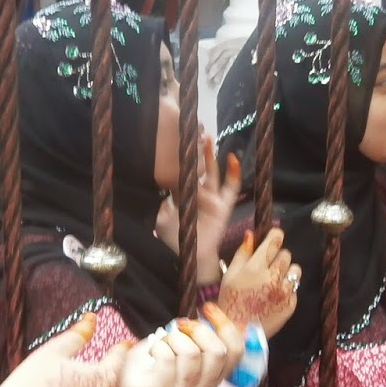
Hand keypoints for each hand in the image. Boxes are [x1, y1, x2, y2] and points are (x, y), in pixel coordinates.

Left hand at [116, 304, 244, 386]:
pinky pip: (167, 356)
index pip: (236, 351)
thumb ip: (202, 338)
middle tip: (180, 326)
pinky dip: (158, 345)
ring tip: (164, 341)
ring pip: (191, 353)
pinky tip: (153, 350)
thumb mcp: (186, 351)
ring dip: (174, 338)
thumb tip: (214, 312)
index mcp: (216, 377)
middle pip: (218, 351)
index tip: (207, 307)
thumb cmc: (158, 366)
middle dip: (198, 330)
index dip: (225, 324)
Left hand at [155, 136, 242, 286]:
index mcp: (183, 194)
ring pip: (212, 173)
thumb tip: (152, 185)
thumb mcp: (160, 218)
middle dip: (195, 152)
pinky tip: (232, 158)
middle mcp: (198, 193)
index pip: (182, 171)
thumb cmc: (176, 237)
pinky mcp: (224, 205)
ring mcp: (212, 198)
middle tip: (192, 133)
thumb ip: (158, 203)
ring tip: (208, 140)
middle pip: (197, 168)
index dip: (180, 158)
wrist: (192, 254)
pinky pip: (231, 188)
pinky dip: (234, 173)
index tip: (174, 141)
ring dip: (211, 157)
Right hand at [219, 228, 299, 336]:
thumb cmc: (230, 301)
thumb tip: (251, 234)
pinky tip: (274, 296)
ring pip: (295, 270)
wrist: (238, 333)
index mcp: (255, 267)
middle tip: (267, 267)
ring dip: (286, 272)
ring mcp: (284, 292)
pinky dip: (286, 290)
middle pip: (286, 254)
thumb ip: (242, 253)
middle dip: (277, 257)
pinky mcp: (291, 305)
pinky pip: (294, 289)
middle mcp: (273, 277)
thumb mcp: (229, 275)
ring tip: (274, 280)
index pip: (275, 241)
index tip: (274, 237)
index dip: (275, 235)